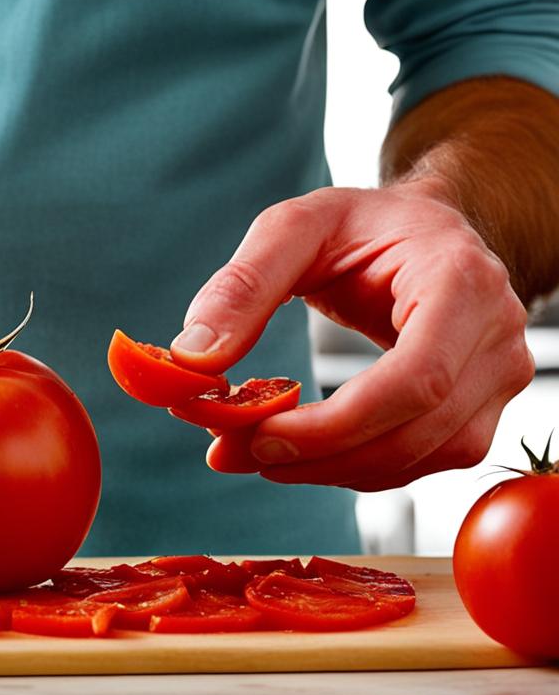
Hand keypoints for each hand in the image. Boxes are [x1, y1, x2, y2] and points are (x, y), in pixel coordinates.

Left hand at [170, 181, 533, 490]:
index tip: (262, 436)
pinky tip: (303, 453)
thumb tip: (194, 355)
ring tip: (256, 453)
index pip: (417, 378)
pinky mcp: (480, 408)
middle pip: (420, 429)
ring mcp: (499, 377)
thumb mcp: (296, 228)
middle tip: (238, 452)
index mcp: (460, 280)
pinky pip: (423, 460)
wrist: (423, 229)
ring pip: (424, 457)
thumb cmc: (365, 224)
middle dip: (322, 455)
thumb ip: (243, 285)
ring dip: (333, 470)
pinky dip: (356, 466)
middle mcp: (496, 335)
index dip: (339, 423)